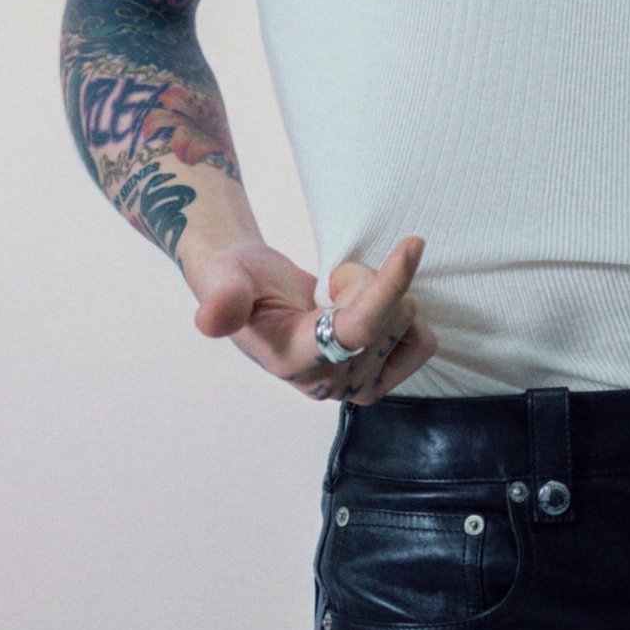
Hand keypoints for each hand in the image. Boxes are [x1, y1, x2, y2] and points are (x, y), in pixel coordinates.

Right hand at [187, 234, 437, 404]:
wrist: (250, 291)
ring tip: (340, 296)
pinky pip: (421, 342)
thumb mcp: (224, 280)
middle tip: (329, 283)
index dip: (388, 285)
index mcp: (293, 361)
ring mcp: (355, 385)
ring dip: (382, 296)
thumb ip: (223, 299)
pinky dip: (403, 314)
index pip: (358, 328)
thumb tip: (208, 320)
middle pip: (390, 317)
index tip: (413, 243)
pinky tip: (368, 310)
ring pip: (409, 323)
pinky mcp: (377, 377)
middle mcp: (328, 383)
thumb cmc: (237, 280)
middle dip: (367, 281)